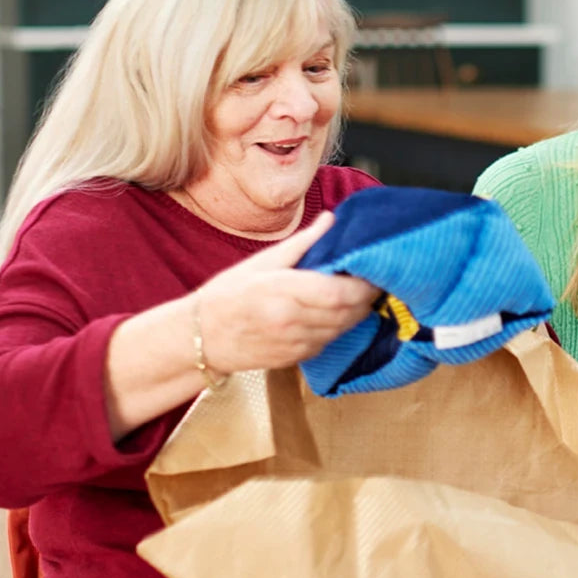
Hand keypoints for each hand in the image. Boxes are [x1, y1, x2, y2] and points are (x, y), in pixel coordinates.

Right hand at [196, 211, 377, 373]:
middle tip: (375, 280)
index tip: (373, 271)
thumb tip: (331, 219)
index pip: (339, 292)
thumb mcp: (263, 262)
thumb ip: (303, 243)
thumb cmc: (229, 295)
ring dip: (357, 313)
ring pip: (343, 329)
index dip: (363, 285)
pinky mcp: (297, 358)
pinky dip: (340, 327)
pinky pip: (330, 341)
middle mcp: (292, 321)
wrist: (202, 337)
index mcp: (283, 291)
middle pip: (348, 312)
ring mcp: (296, 343)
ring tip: (361, 295)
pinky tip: (336, 314)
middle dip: (366, 297)